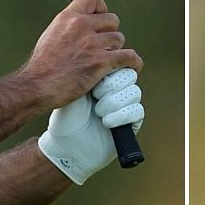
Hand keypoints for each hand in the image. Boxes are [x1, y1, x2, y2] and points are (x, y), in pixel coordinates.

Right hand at [22, 0, 143, 108]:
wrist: (38, 86)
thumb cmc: (42, 66)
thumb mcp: (52, 35)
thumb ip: (69, 26)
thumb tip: (84, 23)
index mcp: (68, 17)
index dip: (100, 8)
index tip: (98, 21)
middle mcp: (80, 26)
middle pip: (112, 19)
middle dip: (109, 33)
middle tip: (102, 47)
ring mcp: (91, 44)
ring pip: (119, 39)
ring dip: (115, 50)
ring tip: (106, 61)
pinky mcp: (100, 63)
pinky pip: (128, 57)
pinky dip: (133, 62)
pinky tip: (133, 65)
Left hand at [39, 68, 143, 183]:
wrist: (67, 146)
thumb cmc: (66, 118)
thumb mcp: (75, 89)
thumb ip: (92, 71)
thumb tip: (108, 59)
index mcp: (102, 78)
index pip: (119, 61)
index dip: (110, 68)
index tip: (94, 82)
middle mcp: (115, 90)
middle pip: (130, 74)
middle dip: (112, 85)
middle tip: (95, 95)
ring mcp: (124, 106)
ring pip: (134, 92)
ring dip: (114, 102)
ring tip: (98, 112)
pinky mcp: (131, 123)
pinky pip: (137, 111)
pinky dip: (121, 116)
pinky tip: (106, 122)